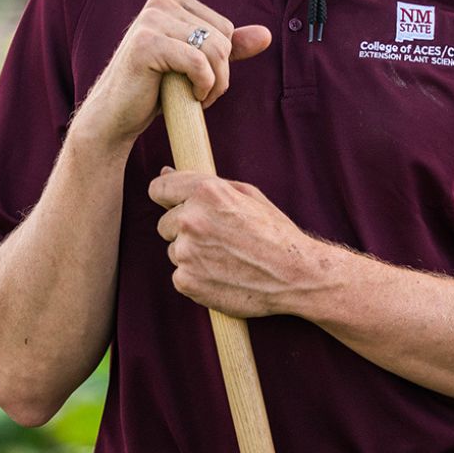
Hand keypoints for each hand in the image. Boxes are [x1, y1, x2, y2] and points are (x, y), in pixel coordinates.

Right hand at [77, 0, 271, 145]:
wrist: (116, 115)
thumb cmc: (156, 87)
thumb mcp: (197, 62)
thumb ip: (228, 46)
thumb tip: (266, 34)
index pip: (225, 27)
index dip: (221, 60)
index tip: (201, 79)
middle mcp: (160, 0)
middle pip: (222, 38)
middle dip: (220, 73)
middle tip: (199, 93)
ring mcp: (150, 19)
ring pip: (214, 50)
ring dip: (214, 83)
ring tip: (197, 96)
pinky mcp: (146, 43)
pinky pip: (198, 63)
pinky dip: (202, 86)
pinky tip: (189, 97)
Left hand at [149, 168, 318, 317]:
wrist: (294, 274)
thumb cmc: (273, 231)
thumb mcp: (246, 194)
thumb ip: (204, 183)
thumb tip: (165, 171)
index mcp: (206, 192)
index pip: (159, 188)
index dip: (166, 196)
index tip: (172, 204)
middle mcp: (191, 219)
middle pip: (166, 223)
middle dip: (184, 229)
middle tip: (219, 238)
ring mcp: (186, 252)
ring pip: (175, 250)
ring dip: (193, 254)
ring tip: (226, 258)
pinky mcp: (186, 281)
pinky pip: (181, 275)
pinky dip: (197, 276)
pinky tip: (223, 275)